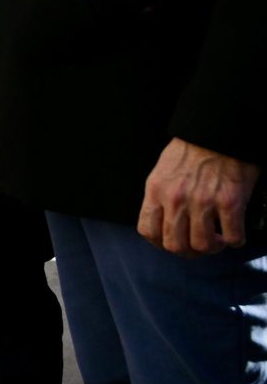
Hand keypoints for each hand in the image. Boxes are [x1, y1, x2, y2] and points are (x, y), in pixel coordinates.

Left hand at [136, 138, 259, 255]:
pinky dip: (235, 240)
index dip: (160, 243)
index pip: (147, 230)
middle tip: (199, 244)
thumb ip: (161, 196)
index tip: (172, 242)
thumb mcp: (163, 170)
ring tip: (218, 239)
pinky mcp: (230, 202)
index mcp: (156, 190)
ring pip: (203, 245)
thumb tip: (165, 221)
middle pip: (175, 245)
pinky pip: (233, 236)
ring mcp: (203, 202)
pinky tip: (234, 232)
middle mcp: (176, 199)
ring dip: (213, 247)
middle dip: (188, 251)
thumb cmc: (192, 149)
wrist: (218, 132)